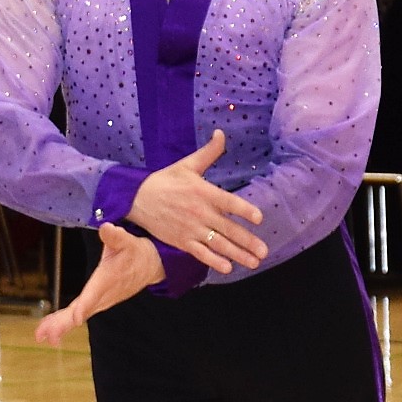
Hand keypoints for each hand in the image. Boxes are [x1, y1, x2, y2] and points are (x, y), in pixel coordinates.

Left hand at [36, 224, 163, 345]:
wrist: (150, 266)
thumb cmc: (135, 252)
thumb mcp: (127, 241)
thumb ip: (115, 236)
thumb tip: (106, 228)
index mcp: (108, 280)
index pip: (95, 294)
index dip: (85, 306)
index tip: (76, 318)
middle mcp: (103, 295)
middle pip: (82, 311)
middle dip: (64, 323)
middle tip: (46, 335)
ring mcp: (99, 301)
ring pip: (77, 316)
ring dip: (59, 325)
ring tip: (41, 335)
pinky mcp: (96, 302)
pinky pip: (77, 314)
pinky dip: (63, 322)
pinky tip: (48, 328)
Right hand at [124, 128, 265, 273]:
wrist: (136, 198)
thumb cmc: (165, 180)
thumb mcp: (188, 164)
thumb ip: (209, 152)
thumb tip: (221, 133)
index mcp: (204, 192)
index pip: (229, 202)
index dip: (245, 210)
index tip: (259, 219)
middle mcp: (200, 212)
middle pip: (228, 229)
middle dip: (248, 241)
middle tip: (264, 251)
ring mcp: (191, 229)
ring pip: (218, 244)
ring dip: (238, 254)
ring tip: (254, 262)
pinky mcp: (181, 241)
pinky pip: (201, 253)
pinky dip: (214, 261)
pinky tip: (228, 268)